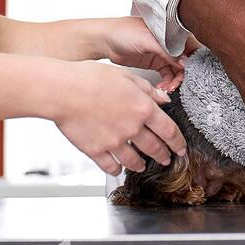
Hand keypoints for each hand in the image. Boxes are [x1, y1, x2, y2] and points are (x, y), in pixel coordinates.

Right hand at [52, 63, 185, 175]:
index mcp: (143, 108)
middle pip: (154, 148)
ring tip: (142, 165)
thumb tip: (163, 99)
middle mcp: (132, 127)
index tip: (181, 148)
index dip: (178, 142)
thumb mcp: (125, 76)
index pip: (169, 130)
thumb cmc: (90, 78)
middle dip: (163, 155)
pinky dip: (116, 169)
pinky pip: (111, 166)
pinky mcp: (96, 151)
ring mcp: (114, 142)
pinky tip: (118, 168)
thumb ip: (147, 90)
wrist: (63, 90)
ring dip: (140, 164)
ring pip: (134, 160)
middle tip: (166, 159)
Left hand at [101, 15, 187, 92]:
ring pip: (176, 71)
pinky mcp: (155, 63)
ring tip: (167, 89)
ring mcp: (162, 53)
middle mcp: (170, 43)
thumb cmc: (124, 32)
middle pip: (185, 62)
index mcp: (172, 32)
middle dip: (182, 76)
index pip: (190, 47)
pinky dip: (167, 83)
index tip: (186, 73)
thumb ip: (168, 51)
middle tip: (175, 85)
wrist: (105, 41)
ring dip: (174, 82)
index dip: (191, 62)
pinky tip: (162, 88)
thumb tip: (184, 63)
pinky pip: (167, 75)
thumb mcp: (148, 40)